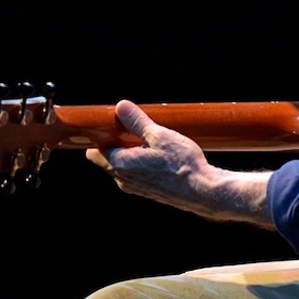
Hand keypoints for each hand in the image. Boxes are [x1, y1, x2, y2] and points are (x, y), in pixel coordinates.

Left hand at [86, 99, 275, 227]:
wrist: (203, 191)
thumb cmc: (181, 164)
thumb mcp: (159, 136)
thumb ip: (137, 122)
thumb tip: (120, 106)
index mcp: (120, 165)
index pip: (94, 151)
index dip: (100, 136)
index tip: (111, 124)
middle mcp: (123, 179)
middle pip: (107, 159)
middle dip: (114, 144)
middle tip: (132, 128)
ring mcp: (136, 188)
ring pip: (122, 167)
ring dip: (129, 154)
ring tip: (149, 140)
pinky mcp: (148, 192)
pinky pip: (135, 174)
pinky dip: (140, 163)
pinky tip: (158, 155)